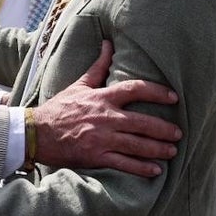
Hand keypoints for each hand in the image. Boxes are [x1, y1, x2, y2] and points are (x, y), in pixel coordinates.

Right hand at [34, 38, 180, 177]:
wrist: (37, 133)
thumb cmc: (59, 108)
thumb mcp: (79, 85)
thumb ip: (98, 67)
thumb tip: (108, 44)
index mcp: (102, 98)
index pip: (135, 89)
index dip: (157, 91)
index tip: (173, 97)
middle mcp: (105, 117)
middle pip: (142, 122)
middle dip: (164, 129)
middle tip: (178, 133)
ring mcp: (101, 138)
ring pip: (137, 144)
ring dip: (158, 149)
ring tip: (172, 151)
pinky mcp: (96, 157)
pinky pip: (124, 164)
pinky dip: (141, 168)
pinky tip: (155, 170)